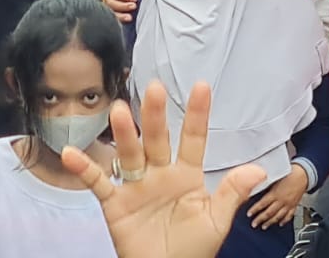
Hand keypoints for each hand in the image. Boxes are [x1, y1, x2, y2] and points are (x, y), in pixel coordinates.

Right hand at [61, 81, 263, 257]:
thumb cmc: (193, 251)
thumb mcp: (216, 222)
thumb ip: (231, 193)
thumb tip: (257, 169)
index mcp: (187, 176)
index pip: (193, 139)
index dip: (197, 115)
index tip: (203, 87)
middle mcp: (160, 174)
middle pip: (157, 139)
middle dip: (155, 115)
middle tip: (155, 89)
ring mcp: (137, 187)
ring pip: (130, 154)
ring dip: (124, 134)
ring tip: (120, 111)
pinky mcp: (116, 204)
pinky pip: (99, 183)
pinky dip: (84, 169)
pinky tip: (71, 153)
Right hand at [104, 0, 140, 22]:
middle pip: (111, 3)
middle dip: (122, 6)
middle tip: (134, 6)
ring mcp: (110, 6)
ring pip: (111, 12)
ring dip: (121, 16)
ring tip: (130, 17)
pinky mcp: (115, 14)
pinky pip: (115, 19)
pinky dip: (121, 21)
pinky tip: (128, 21)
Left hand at [246, 164, 306, 228]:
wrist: (303, 174)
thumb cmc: (289, 173)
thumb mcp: (275, 177)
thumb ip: (266, 184)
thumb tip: (256, 186)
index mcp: (275, 193)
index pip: (262, 204)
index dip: (255, 210)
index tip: (249, 214)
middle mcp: (281, 201)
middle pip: (269, 213)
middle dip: (260, 219)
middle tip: (254, 224)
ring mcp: (288, 205)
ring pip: (278, 216)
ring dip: (270, 222)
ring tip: (264, 226)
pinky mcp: (294, 206)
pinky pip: (289, 216)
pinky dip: (284, 221)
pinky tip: (280, 223)